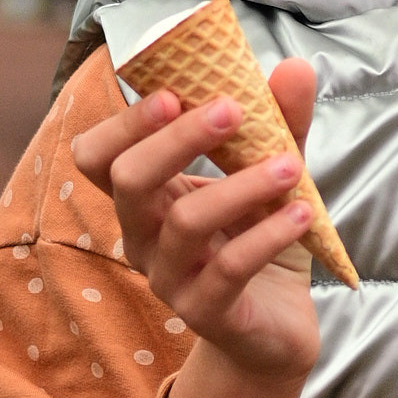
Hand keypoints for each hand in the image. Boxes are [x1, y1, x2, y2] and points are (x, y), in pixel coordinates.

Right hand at [72, 64, 323, 397]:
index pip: (97, 155)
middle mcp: (144, 235)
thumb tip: (295, 67)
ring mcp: (170, 278)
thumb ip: (280, 122)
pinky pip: (228, 270)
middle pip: (127, 180)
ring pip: (184, 223)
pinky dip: (266, 236)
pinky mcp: (207, 312)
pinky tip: (301, 213)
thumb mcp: (271, 171)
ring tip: (290, 165)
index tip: (172, 91)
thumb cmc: (258, 238)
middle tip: (231, 109)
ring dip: (239, 186)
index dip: (123, 122)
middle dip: (176, 140)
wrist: (276, 330)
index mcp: (146, 195)